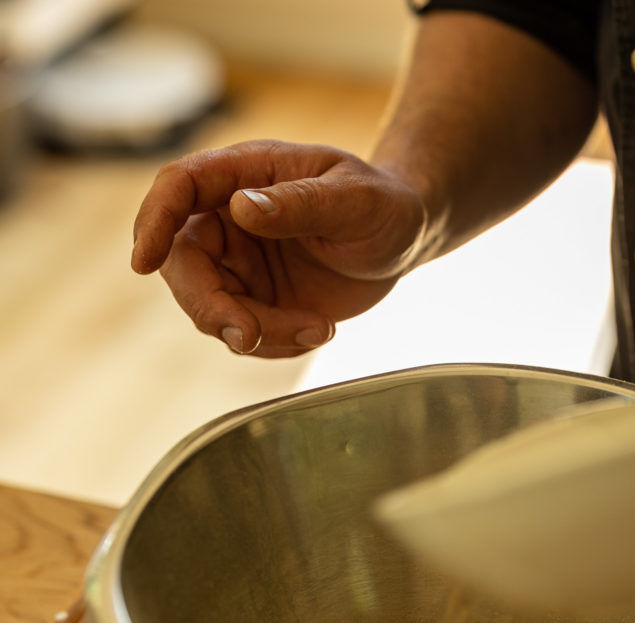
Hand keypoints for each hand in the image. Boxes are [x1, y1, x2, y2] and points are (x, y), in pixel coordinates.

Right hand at [131, 140, 427, 355]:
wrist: (402, 241)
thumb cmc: (381, 203)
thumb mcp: (353, 199)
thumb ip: (300, 203)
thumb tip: (239, 208)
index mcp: (243, 175)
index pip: (178, 188)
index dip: (154, 222)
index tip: (144, 262)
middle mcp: (228, 220)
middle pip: (182, 264)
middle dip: (211, 308)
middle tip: (250, 335)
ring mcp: (239, 265)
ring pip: (213, 310)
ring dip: (258, 333)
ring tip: (319, 329)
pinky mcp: (256, 302)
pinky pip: (244, 335)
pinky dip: (276, 345)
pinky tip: (318, 331)